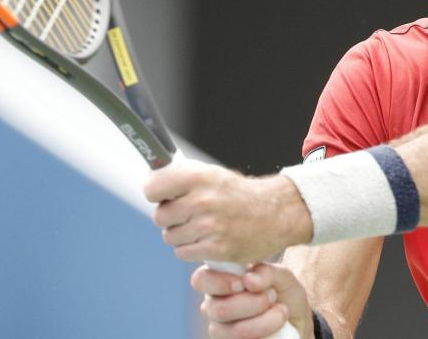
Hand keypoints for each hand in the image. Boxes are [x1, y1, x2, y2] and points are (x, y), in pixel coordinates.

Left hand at [144, 162, 312, 263]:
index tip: (163, 196)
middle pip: (160, 217)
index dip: (156, 193)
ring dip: (181, 234)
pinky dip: (191, 249)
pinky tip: (206, 240)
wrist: (275, 213)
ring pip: (170, 236)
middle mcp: (203, 201)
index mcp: (200, 177)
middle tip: (188, 214)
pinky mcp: (216, 249)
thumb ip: (183, 178)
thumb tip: (152, 180)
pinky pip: (183, 252)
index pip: (153, 188)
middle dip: (171, 217)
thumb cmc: (239, 194)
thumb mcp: (213, 175)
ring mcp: (209, 226)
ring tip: (201, 227)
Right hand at [193, 263, 313, 338]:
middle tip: (272, 295)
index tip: (243, 283)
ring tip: (281, 311)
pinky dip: (265, 335)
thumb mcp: (281, 275)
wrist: (296, 318)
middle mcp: (213, 306)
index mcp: (219, 282)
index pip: (201, 279)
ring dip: (264, 322)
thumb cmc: (282, 291)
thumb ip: (265, 272)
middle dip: (253, 303)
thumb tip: (248, 280)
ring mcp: (221, 331)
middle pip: (219, 309)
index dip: (219, 282)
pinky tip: (277, 327)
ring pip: (233, 332)